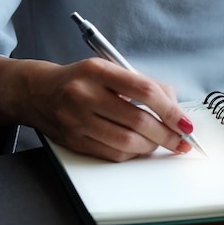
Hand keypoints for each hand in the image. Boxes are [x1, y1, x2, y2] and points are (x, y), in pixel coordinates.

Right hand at [18, 58, 193, 161]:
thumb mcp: (111, 71)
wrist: (37, 91)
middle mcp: (84, 94)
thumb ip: (145, 85)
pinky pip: (113, 154)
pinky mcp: (74, 141)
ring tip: (162, 143)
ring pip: (127, 142)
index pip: (145, 91)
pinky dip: (134, 153)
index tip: (186, 123)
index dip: (171, 111)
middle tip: (182, 140)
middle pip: (139, 121)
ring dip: (152, 146)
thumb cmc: (82, 80)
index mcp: (98, 71)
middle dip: (167, 135)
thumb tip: (176, 110)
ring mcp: (77, 120)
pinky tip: (140, 146)